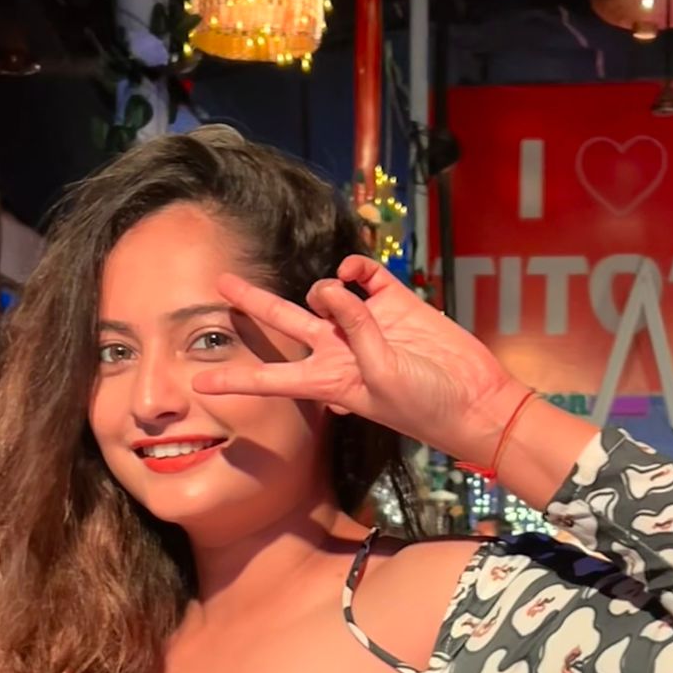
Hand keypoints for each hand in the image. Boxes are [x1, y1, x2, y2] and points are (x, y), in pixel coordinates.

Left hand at [193, 257, 528, 462]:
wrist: (474, 397)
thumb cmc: (424, 405)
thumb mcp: (381, 376)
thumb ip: (354, 330)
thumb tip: (333, 285)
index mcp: (328, 381)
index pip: (270, 380)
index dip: (234, 379)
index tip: (198, 382)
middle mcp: (339, 350)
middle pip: (283, 323)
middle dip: (252, 304)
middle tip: (220, 284)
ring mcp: (365, 324)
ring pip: (324, 293)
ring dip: (326, 289)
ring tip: (345, 297)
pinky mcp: (394, 302)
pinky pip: (362, 274)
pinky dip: (355, 268)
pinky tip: (357, 273)